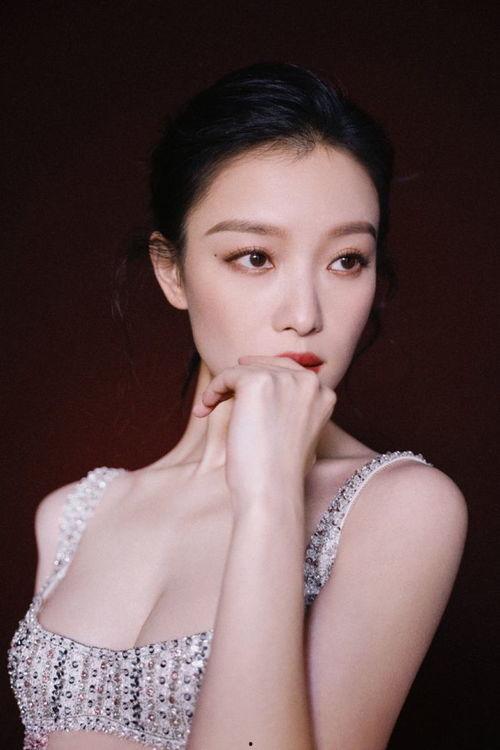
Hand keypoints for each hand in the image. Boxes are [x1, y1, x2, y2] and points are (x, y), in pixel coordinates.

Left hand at [192, 355, 336, 513]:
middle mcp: (309, 381)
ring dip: (222, 388)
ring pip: (244, 370)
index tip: (238, 382)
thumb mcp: (302, 437)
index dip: (261, 374)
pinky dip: (212, 390)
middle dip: (240, 379)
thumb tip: (274, 400)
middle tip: (218, 393)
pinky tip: (204, 409)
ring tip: (207, 407)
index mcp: (324, 394)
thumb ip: (295, 411)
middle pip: (266, 365)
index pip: (289, 370)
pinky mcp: (257, 380)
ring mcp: (284, 378)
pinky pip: (227, 375)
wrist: (271, 489)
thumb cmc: (282, 473)